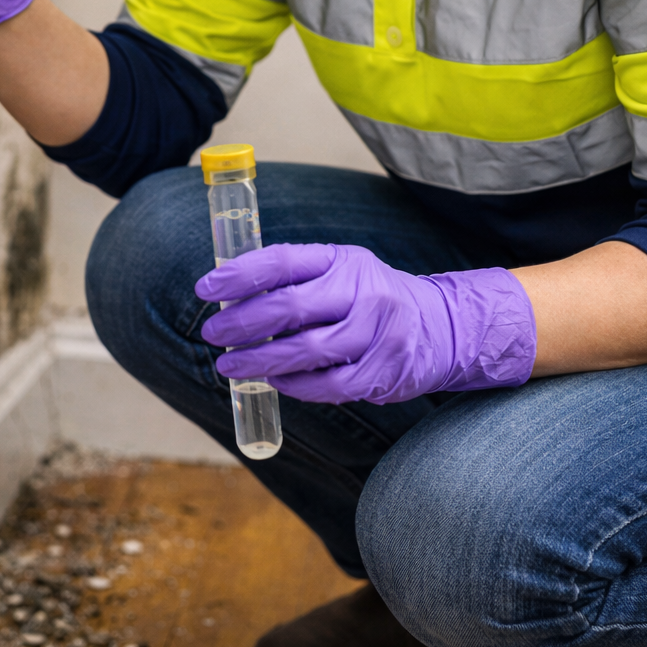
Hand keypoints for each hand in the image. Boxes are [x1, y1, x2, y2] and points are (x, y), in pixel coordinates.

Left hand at [196, 242, 535, 404]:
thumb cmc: (370, 298)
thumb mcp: (340, 271)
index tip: (206, 288)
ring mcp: (377, 332)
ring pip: (306, 351)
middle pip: (290, 307)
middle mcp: (362, 291)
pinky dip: (294, 386)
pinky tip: (274, 381)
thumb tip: (231, 295)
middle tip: (213, 334)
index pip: (284, 261)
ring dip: (260, 360)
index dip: (240, 275)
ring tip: (230, 365)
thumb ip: (295, 278)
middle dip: (242, 323)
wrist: (440, 326)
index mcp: (343, 260)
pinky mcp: (384, 370)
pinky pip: (329, 385)